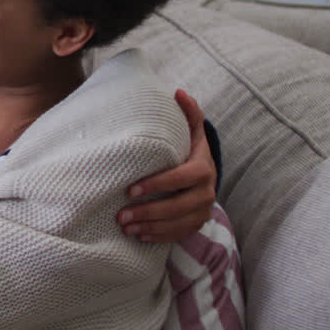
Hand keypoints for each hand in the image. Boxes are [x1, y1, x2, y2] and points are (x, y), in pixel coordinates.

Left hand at [115, 89, 217, 242]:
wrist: (205, 172)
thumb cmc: (188, 149)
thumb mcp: (191, 131)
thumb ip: (188, 113)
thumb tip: (179, 92)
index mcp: (203, 167)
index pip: (183, 177)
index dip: (159, 184)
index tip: (130, 189)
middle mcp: (207, 191)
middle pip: (180, 206)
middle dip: (150, 211)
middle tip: (121, 215)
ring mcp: (204, 210)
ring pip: (179, 224)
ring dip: (151, 227)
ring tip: (125, 227)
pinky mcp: (198, 223)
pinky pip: (180, 235)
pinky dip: (160, 237)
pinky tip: (139, 236)